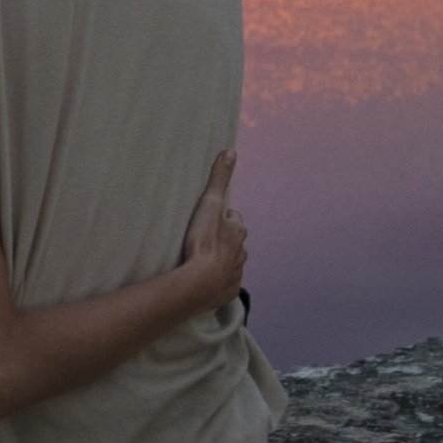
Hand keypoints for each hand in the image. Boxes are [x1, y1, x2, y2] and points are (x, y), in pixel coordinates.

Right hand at [181, 150, 245, 311]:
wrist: (200, 282)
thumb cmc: (204, 241)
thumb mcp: (209, 204)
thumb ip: (219, 178)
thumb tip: (231, 151)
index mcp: (238, 230)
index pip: (233, 218)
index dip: (223, 216)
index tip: (210, 218)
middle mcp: (242, 252)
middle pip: (234, 240)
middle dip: (224, 237)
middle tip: (205, 237)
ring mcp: (236, 273)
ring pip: (232, 261)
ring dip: (222, 258)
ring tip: (204, 259)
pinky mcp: (227, 291)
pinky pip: (225, 282)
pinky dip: (218, 279)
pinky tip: (206, 279)